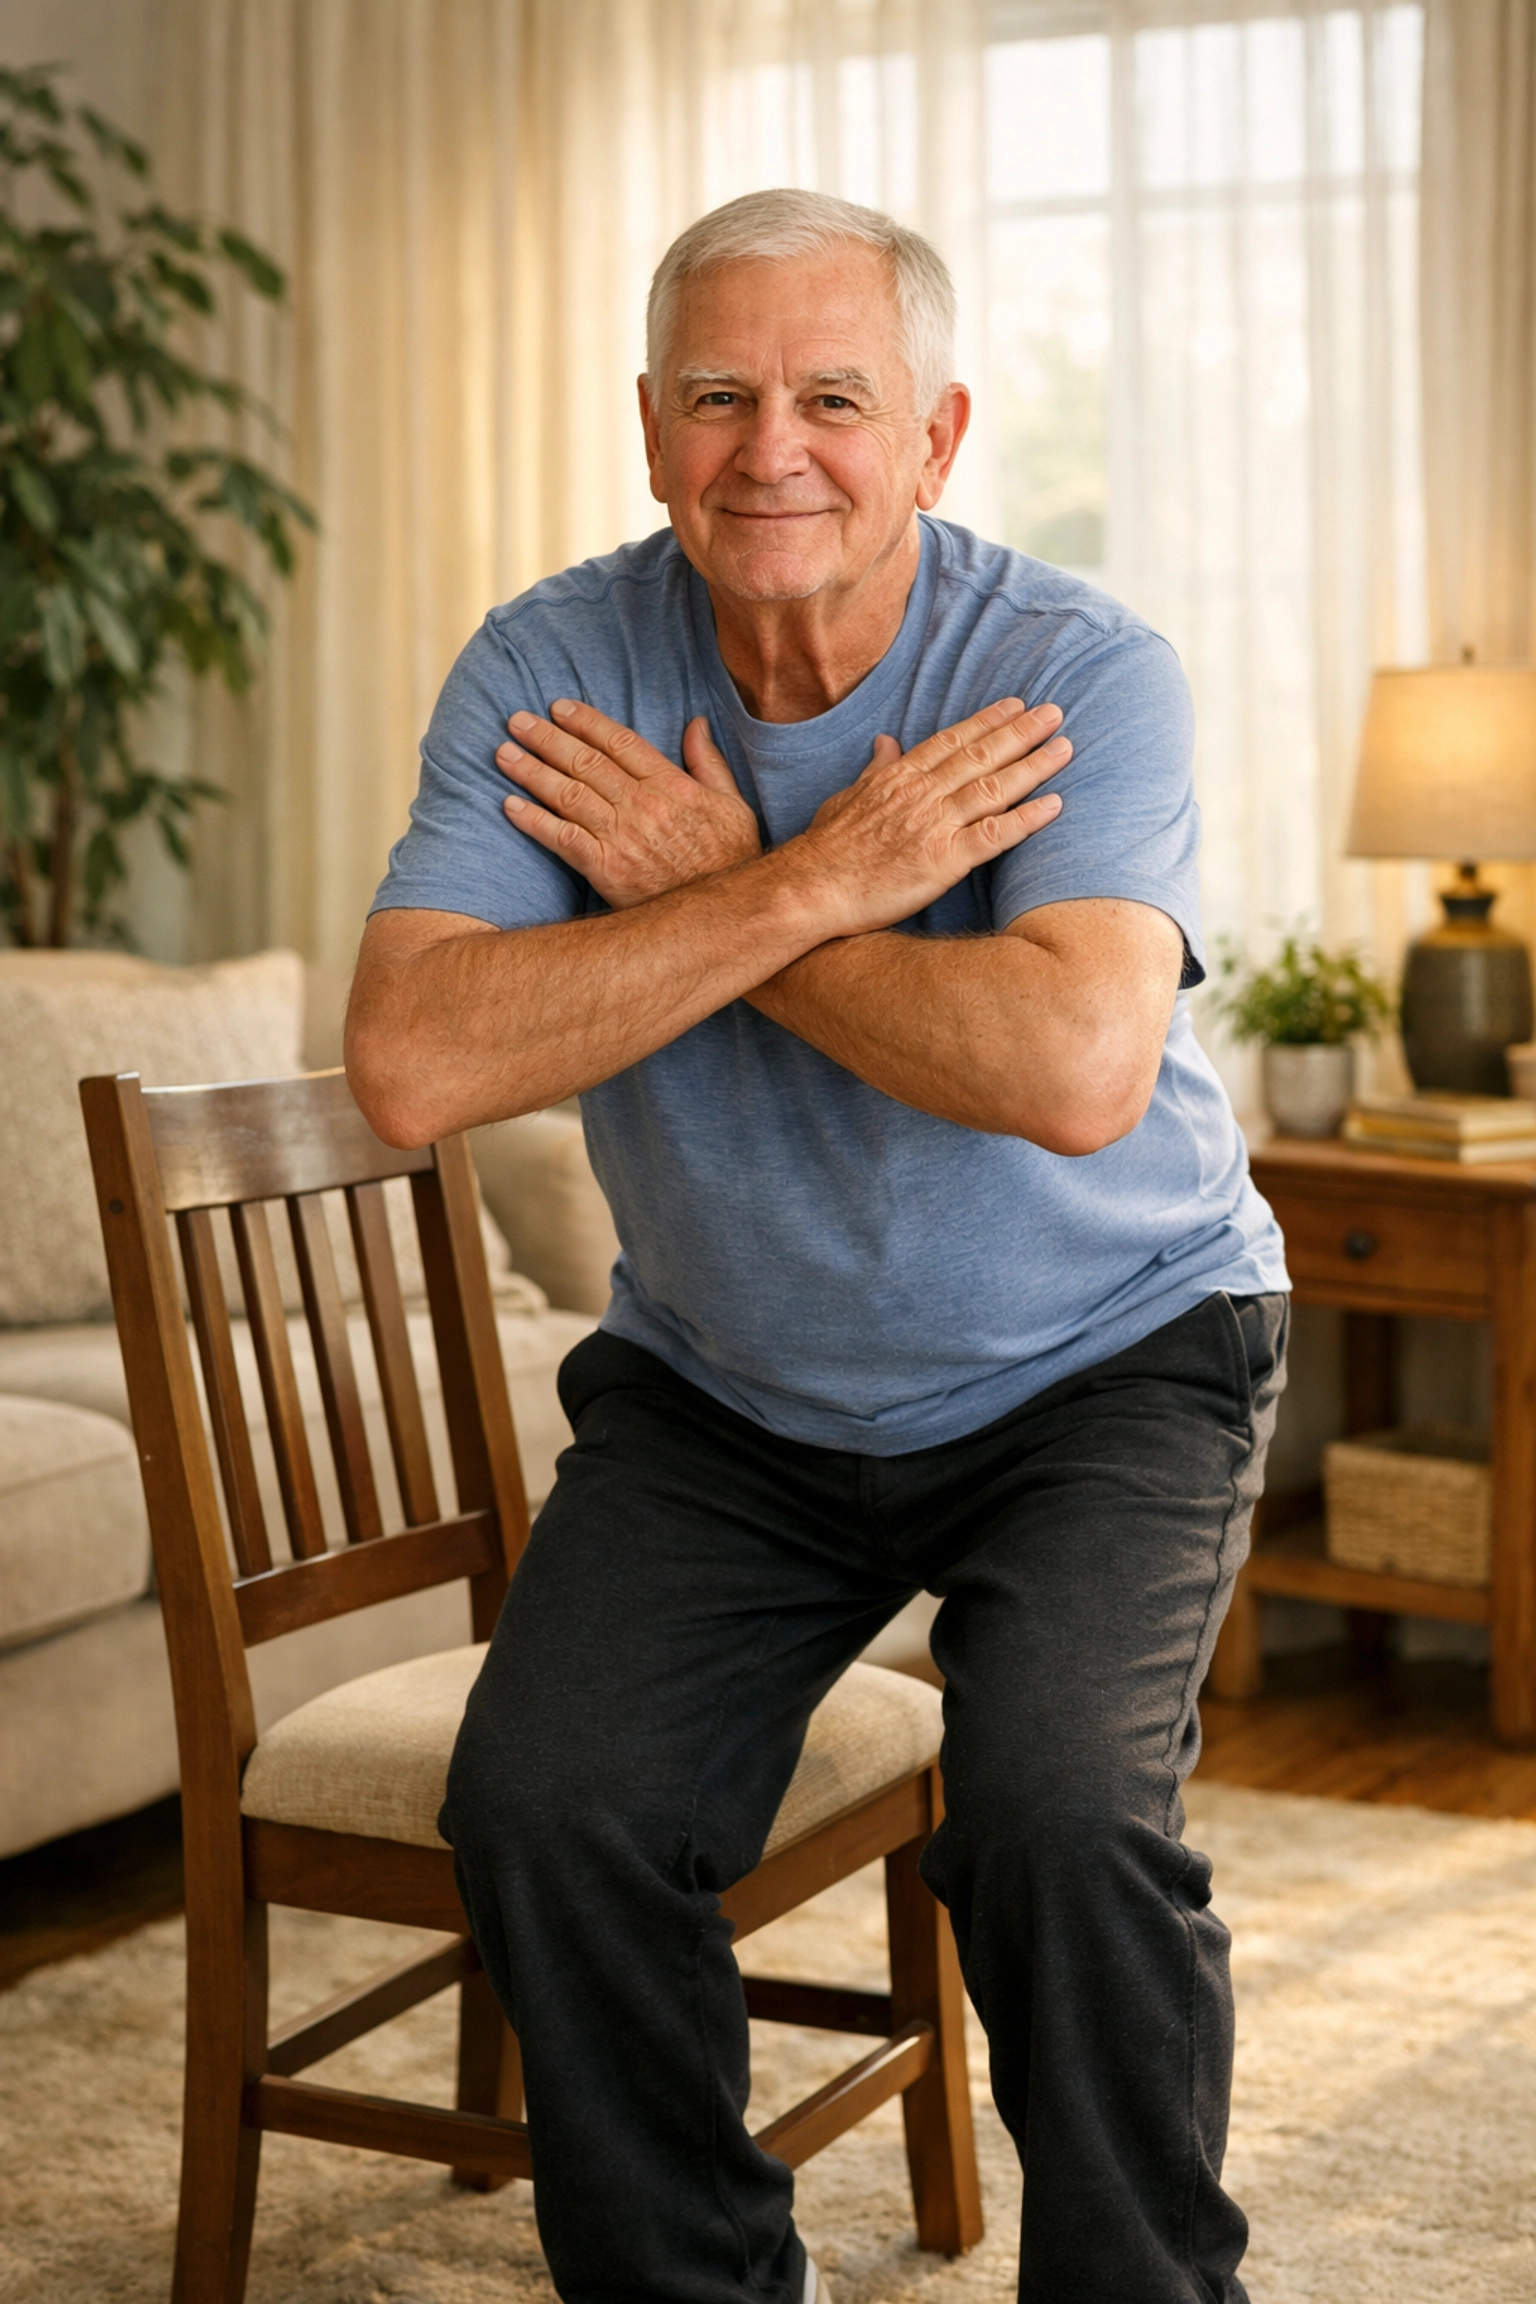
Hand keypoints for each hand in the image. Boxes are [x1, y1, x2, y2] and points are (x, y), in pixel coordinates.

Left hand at [496, 699, 760, 908]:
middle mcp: (642, 805)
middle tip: (517, 721)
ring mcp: (622, 837)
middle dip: (546, 738)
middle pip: (585, 762)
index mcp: (671, 784)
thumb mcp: (732, 805)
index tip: (558, 707)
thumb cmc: (730, 860)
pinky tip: (510, 806)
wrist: (723, 916)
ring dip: (531, 772)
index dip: (585, 721)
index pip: (619, 741)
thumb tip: (695, 723)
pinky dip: (534, 821)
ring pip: (568, 794)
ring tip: (504, 754)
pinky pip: (563, 838)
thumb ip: (708, 762)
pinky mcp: (607, 869)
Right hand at [787, 698, 1068, 937]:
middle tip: (1055, 712)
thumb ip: (874, 770)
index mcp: (899, 777)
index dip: (987, 721)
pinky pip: (994, 835)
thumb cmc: (825, 849)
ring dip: (1033, 765)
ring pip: (994, 787)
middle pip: (980, 755)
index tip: (1016, 705)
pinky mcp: (942, 861)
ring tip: (1065, 747)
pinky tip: (1055, 805)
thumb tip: (885, 741)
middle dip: (1021, 732)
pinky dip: (1027, 819)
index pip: (951, 740)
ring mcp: (934, 825)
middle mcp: (921, 793)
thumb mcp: (846, 797)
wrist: (810, 888)